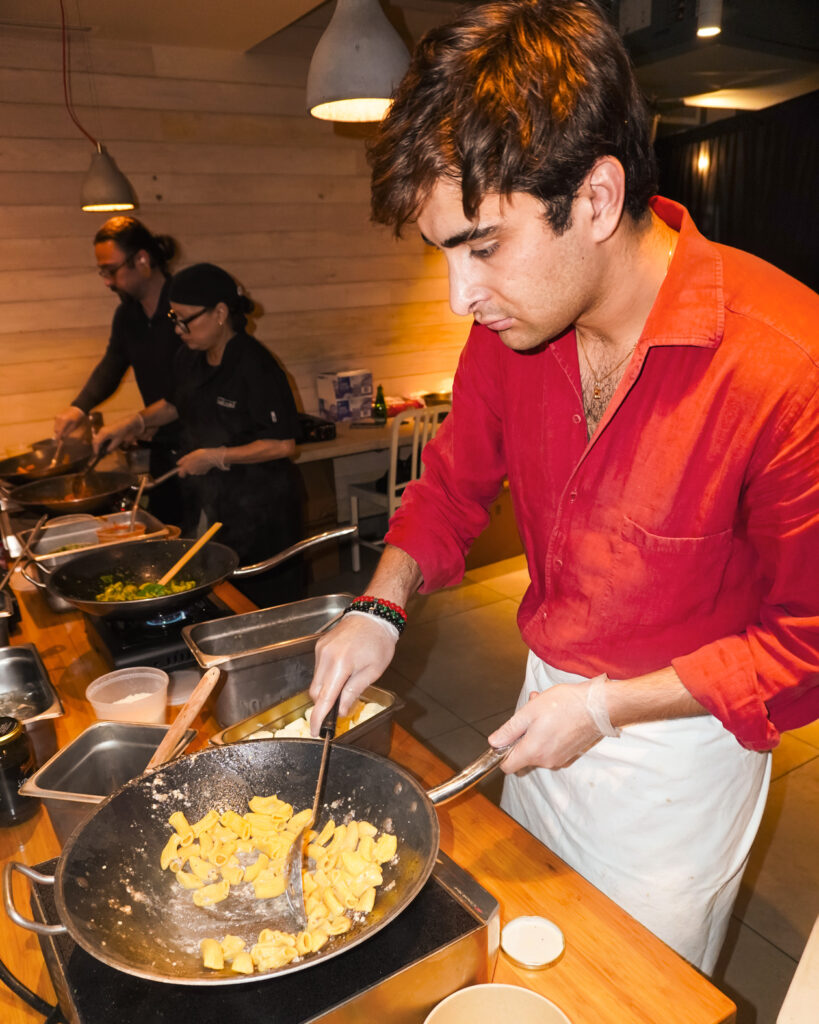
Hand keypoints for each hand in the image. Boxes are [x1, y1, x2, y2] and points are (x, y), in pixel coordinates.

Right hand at [53, 406, 85, 439]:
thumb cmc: (78, 418)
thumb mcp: (74, 426)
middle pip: (56, 430)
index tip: (58, 443)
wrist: (77, 409)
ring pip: (55, 427)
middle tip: (61, 440)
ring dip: (58, 431)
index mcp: (64, 421)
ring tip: (64, 433)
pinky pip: (56, 424)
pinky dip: (58, 427)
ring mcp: (57, 417)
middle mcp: (59, 418)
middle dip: (58, 435)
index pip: (59, 432)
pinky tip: (64, 427)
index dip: (58, 438)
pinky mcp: (57, 416)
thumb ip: (67, 432)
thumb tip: (62, 438)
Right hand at [93, 413, 143, 452]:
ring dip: (98, 445)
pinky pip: (99, 437)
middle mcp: (101, 431)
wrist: (126, 424)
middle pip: (94, 440)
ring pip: (96, 438)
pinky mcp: (104, 430)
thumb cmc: (122, 432)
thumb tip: (106, 452)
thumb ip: (111, 448)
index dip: (96, 449)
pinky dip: (100, 442)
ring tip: (100, 450)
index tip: (96, 455)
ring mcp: (102, 430)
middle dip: (95, 447)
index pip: (96, 443)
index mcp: (104, 434)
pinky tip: (104, 446)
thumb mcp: (117, 442)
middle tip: (98, 454)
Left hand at [176, 448, 227, 476]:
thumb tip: (178, 464)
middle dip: (189, 466)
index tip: (181, 468)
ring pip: (194, 470)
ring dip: (195, 466)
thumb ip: (183, 460)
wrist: (211, 457)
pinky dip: (200, 467)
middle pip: (188, 470)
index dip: (180, 471)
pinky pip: (199, 470)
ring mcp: (198, 473)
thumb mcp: (190, 455)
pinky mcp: (203, 472)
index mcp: (187, 468)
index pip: (181, 474)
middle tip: (193, 459)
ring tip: (198, 460)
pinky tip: (202, 462)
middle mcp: (192, 472)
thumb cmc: (201, 455)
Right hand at [308, 613, 398, 730]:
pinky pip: (319, 668)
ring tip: (344, 688)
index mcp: (340, 665)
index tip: (315, 732)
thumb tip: (340, 711)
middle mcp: (325, 657)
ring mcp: (320, 650)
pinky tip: (341, 674)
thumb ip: (353, 692)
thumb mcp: (372, 671)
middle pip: (316, 691)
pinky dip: (327, 677)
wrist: (375, 614)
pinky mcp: (320, 645)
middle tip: (335, 713)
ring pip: (316, 680)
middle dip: (323, 705)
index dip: (318, 718)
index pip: (324, 698)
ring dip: (326, 690)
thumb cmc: (379, 642)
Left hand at [488, 682, 602, 772]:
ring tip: (544, 710)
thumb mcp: (530, 711)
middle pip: (523, 755)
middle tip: (529, 713)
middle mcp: (546, 760)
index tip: (505, 739)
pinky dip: (548, 735)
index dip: (502, 753)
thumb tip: (494, 742)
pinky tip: (555, 717)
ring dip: (536, 732)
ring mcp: (559, 759)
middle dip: (523, 735)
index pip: (507, 766)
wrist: (597, 707)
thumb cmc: (566, 705)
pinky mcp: (569, 755)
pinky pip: (551, 748)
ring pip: (538, 749)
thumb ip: (510, 730)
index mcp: (533, 751)